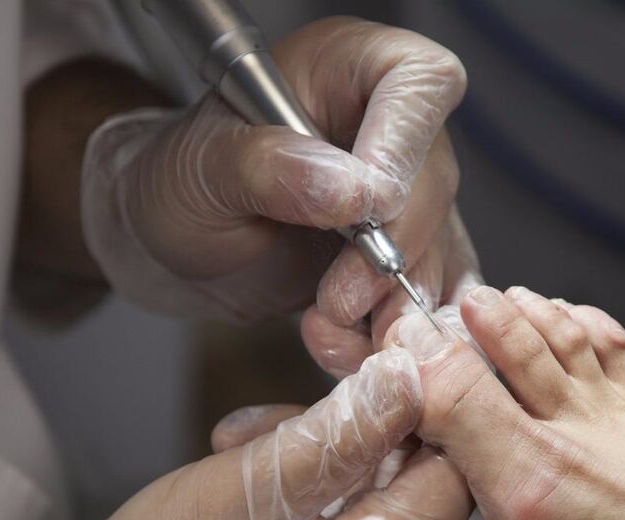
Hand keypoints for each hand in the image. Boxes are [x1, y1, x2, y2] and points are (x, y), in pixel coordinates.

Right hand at [0, 349, 471, 519]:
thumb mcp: (248, 487)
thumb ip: (340, 430)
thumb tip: (410, 374)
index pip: (455, 473)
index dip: (436, 400)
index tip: (395, 348)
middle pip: (417, 472)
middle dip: (364, 415)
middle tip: (315, 373)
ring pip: (375, 478)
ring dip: (319, 439)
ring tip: (248, 438)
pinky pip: (345, 501)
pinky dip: (305, 469)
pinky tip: (248, 454)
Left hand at [81, 17, 471, 334]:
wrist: (181, 248)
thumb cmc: (184, 183)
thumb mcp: (202, 167)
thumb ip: (270, 169)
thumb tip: (355, 191)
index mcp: (351, 69)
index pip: (419, 82)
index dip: (404, 147)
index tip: (367, 209)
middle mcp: (393, 131)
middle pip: (438, 182)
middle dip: (395, 252)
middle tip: (340, 298)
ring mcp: (409, 200)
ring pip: (443, 252)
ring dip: (395, 305)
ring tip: (328, 328)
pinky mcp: (407, 262)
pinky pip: (429, 302)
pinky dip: (390, 335)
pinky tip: (342, 345)